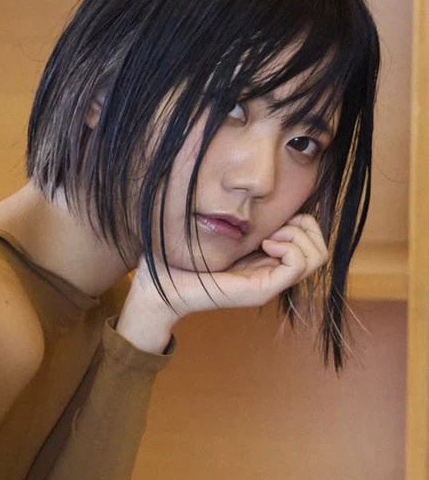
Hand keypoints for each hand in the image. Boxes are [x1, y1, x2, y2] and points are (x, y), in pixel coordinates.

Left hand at [119, 214, 327, 350]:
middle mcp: (272, 271)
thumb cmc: (181, 254)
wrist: (160, 284)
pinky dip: (290, 247)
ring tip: (269, 236)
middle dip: (304, 225)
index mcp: (265, 256)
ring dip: (298, 236)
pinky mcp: (262, 290)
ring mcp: (270, 282)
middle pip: (319, 247)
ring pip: (317, 256)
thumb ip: (241, 214)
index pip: (310, 236)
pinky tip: (265, 244)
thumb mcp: (219, 225)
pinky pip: (300, 265)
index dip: (299, 218)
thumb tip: (260, 189)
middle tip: (271, 227)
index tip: (270, 216)